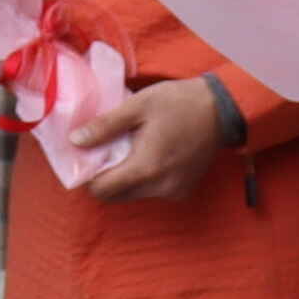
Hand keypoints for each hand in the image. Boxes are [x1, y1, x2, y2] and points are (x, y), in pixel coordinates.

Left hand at [74, 77, 237, 201]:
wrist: (222, 109)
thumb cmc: (179, 102)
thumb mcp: (138, 106)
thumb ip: (105, 126)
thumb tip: (76, 141)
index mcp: (145, 168)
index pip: (102, 190)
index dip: (88, 176)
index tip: (88, 157)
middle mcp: (159, 187)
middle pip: (116, 196)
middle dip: (105, 177)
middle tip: (107, 150)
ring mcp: (174, 192)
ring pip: (134, 194)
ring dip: (125, 178)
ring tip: (131, 149)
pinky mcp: (183, 191)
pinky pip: (152, 191)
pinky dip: (145, 179)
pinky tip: (152, 155)